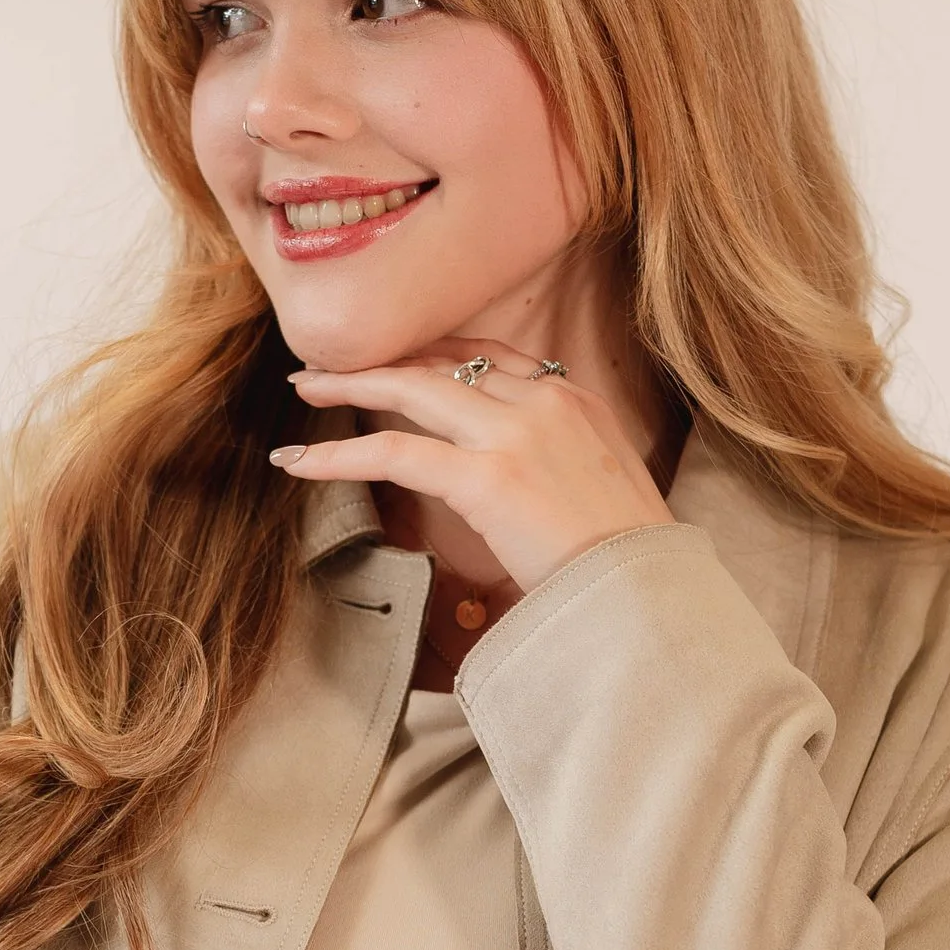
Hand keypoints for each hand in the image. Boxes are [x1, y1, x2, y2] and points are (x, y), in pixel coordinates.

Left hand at [268, 344, 674, 593]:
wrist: (651, 596)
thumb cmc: (632, 563)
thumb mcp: (608, 490)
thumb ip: (563, 467)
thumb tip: (528, 486)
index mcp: (578, 401)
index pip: (493, 356)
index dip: (436, 354)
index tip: (401, 360)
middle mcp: (546, 403)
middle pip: (445, 360)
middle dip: (384, 359)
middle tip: (330, 365)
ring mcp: (515, 435)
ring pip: (412, 390)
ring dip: (349, 385)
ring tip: (303, 389)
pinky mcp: (487, 478)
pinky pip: (394, 453)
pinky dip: (339, 454)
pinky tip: (299, 463)